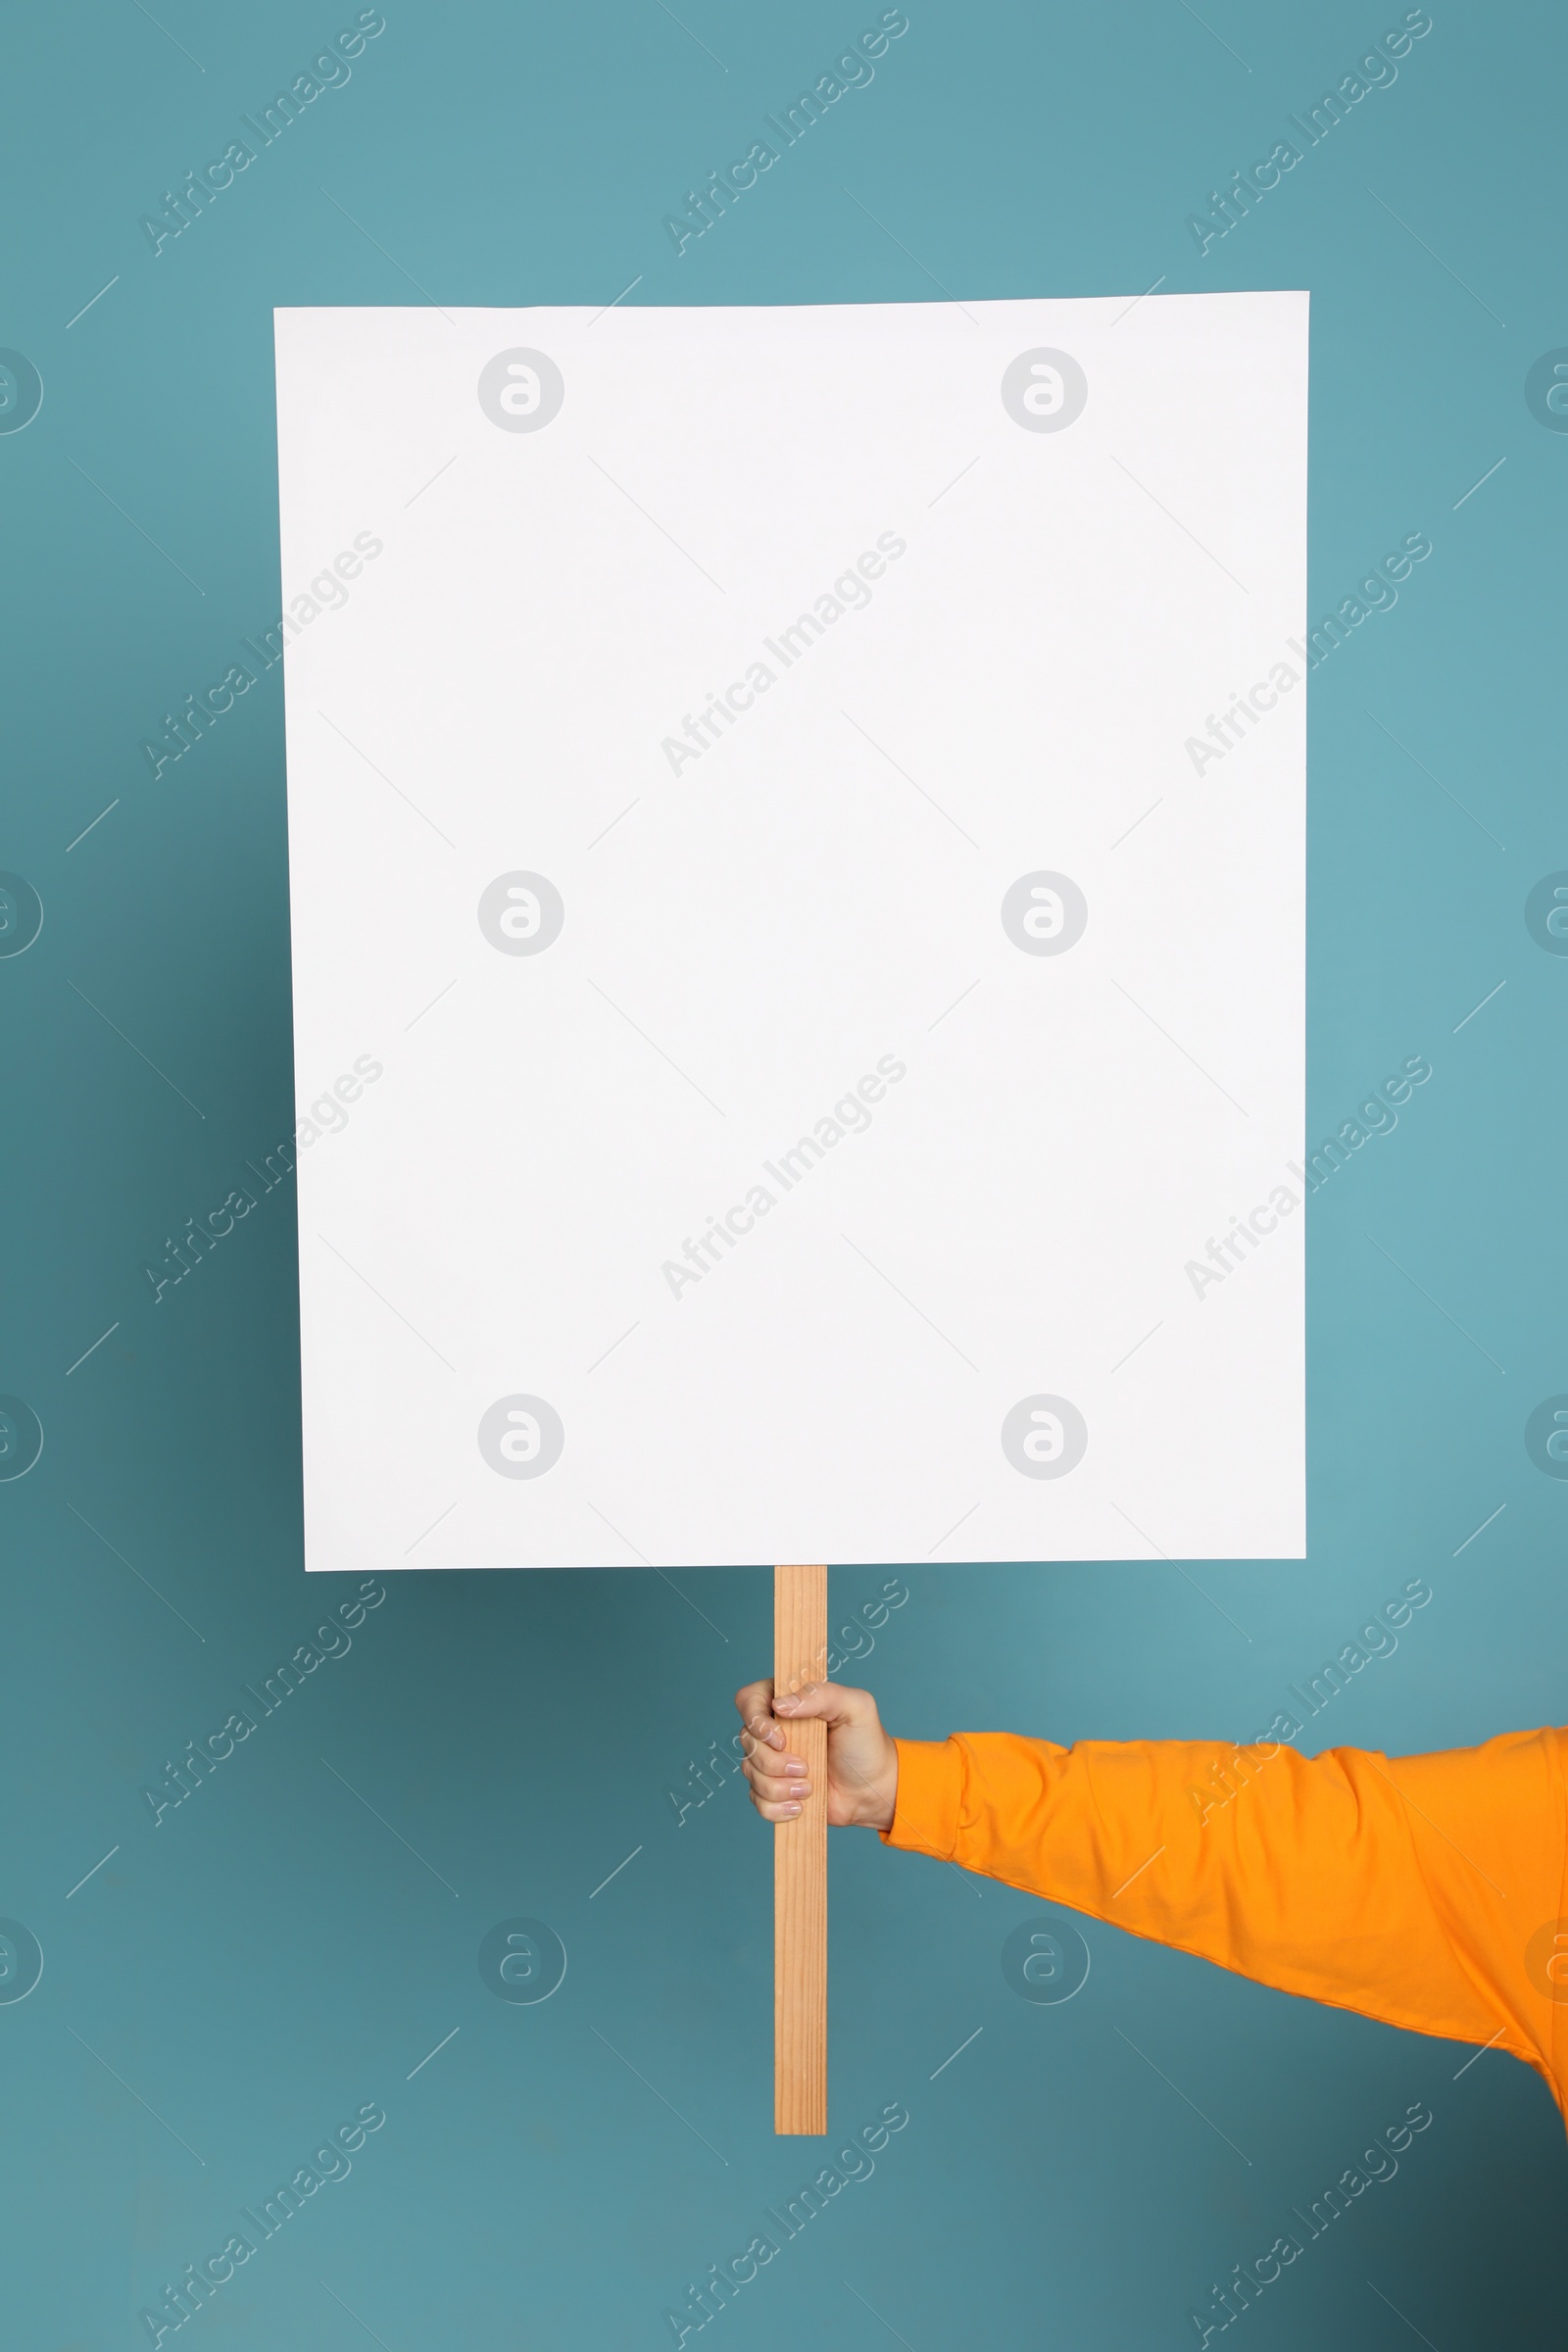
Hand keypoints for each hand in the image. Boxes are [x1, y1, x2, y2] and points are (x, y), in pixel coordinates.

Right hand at [733, 1678, 898, 1830]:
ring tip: (809, 1788)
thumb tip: (780, 1705)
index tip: (781, 1739)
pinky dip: (777, 1807)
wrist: (873, 1790)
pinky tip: (800, 1805)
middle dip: (774, 1762)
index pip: (749, 1699)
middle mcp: (775, 1729)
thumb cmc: (866, 1745)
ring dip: (779, 1786)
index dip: (756, 1720)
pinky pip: (757, 1800)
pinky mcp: (773, 1790)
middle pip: (746, 1740)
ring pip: (750, 1772)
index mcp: (789, 1701)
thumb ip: (822, 1695)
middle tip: (805, 1768)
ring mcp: (772, 1761)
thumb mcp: (856, 1707)